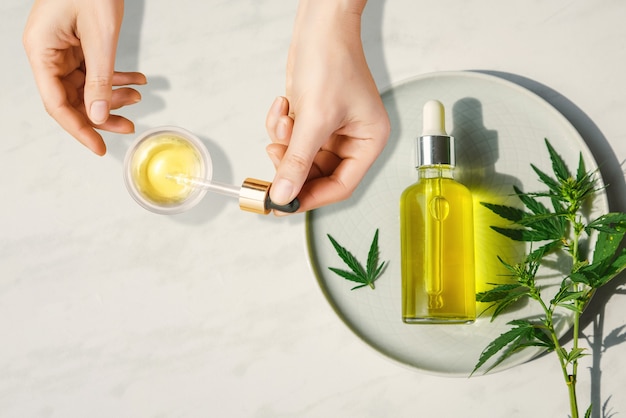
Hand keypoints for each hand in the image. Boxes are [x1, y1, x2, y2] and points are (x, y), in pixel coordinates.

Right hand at [23, 0, 145, 155]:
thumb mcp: (101, 37)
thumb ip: (100, 79)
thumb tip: (100, 116)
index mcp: (41, 51)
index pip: (56, 104)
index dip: (79, 129)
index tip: (99, 148)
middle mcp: (47, 52)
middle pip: (72, 98)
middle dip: (102, 114)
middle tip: (130, 126)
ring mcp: (61, 48)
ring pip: (86, 86)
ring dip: (113, 95)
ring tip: (139, 97)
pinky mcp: (77, 43)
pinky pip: (95, 70)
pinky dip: (116, 77)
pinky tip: (137, 80)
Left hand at [265, 0, 389, 212]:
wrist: (319, 25)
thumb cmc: (332, 61)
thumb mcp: (314, 120)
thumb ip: (297, 162)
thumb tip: (283, 195)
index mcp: (368, 142)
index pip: (341, 185)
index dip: (311, 197)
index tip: (285, 205)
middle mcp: (353, 139)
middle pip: (318, 173)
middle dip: (292, 166)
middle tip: (274, 163)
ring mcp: (332, 129)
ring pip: (301, 156)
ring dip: (284, 144)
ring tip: (283, 122)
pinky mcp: (313, 118)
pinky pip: (293, 138)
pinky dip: (281, 127)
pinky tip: (283, 106)